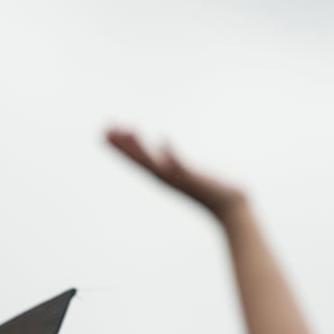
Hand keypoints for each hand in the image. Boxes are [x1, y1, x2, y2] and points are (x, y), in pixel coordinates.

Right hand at [106, 128, 247, 220]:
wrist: (229, 205)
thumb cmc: (209, 187)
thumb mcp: (184, 169)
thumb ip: (170, 158)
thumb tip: (160, 145)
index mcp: (161, 174)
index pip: (135, 158)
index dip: (119, 146)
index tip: (104, 132)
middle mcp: (164, 176)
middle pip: (138, 159)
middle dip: (121, 145)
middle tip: (105, 129)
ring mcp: (177, 177)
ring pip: (153, 160)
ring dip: (140, 146)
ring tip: (129, 129)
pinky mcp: (193, 176)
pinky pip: (179, 164)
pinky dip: (170, 153)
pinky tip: (164, 138)